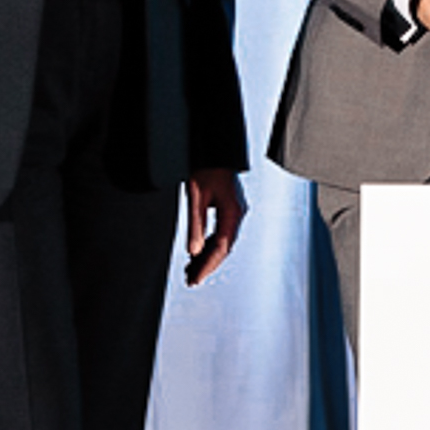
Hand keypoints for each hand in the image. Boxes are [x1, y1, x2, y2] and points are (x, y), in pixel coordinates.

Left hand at [186, 169, 246, 285]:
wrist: (215, 149)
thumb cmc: (206, 169)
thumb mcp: (196, 197)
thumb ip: (196, 225)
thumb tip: (194, 252)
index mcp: (233, 211)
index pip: (222, 246)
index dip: (208, 265)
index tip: (195, 279)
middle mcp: (238, 212)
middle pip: (225, 246)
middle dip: (208, 264)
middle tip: (192, 280)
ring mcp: (236, 210)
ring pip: (224, 241)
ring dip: (208, 256)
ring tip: (191, 270)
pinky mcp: (230, 207)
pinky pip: (222, 232)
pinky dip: (210, 245)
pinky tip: (198, 252)